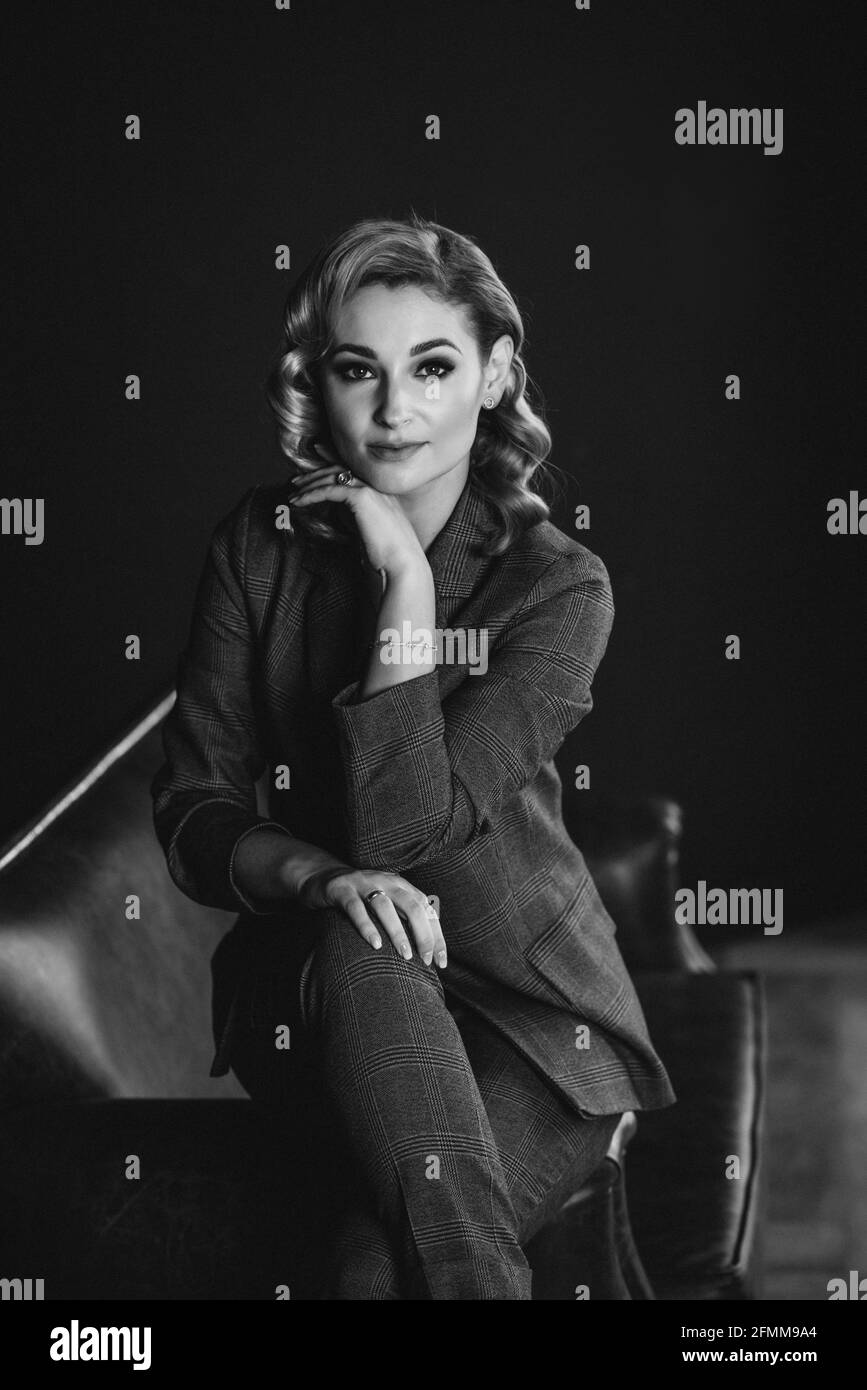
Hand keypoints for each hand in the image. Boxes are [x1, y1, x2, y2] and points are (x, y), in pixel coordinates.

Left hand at [289, 451, 428, 579]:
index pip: (351, 471)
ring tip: (293, 494)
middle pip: (339, 470)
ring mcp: (370, 489)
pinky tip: (299, 501)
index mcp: (380, 492)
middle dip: (314, 474)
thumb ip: (355, 517)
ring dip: (309, 484)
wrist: (402, 563)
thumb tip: (339, 512)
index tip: (312, 467)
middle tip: (296, 482)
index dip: (330, 464)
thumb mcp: (368, 530)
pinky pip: (330, 490)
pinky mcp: (362, 497)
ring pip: (333, 477)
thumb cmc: (388, 554)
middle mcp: (376, 486)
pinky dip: (312, 494)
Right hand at [300, 865, 447, 968]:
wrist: (324, 878)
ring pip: (385, 906)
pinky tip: (375, 943)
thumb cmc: (361, 899)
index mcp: (401, 885)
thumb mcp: (387, 903)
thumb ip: (404, 919)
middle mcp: (386, 881)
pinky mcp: (342, 890)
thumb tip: (427, 953)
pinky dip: (367, 926)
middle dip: (423, 934)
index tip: (441, 962)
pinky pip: (356, 908)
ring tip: (405, 955)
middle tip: (426, 960)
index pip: (426, 910)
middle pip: (412, 906)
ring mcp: (364, 884)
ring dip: (398, 931)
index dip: (437, 936)